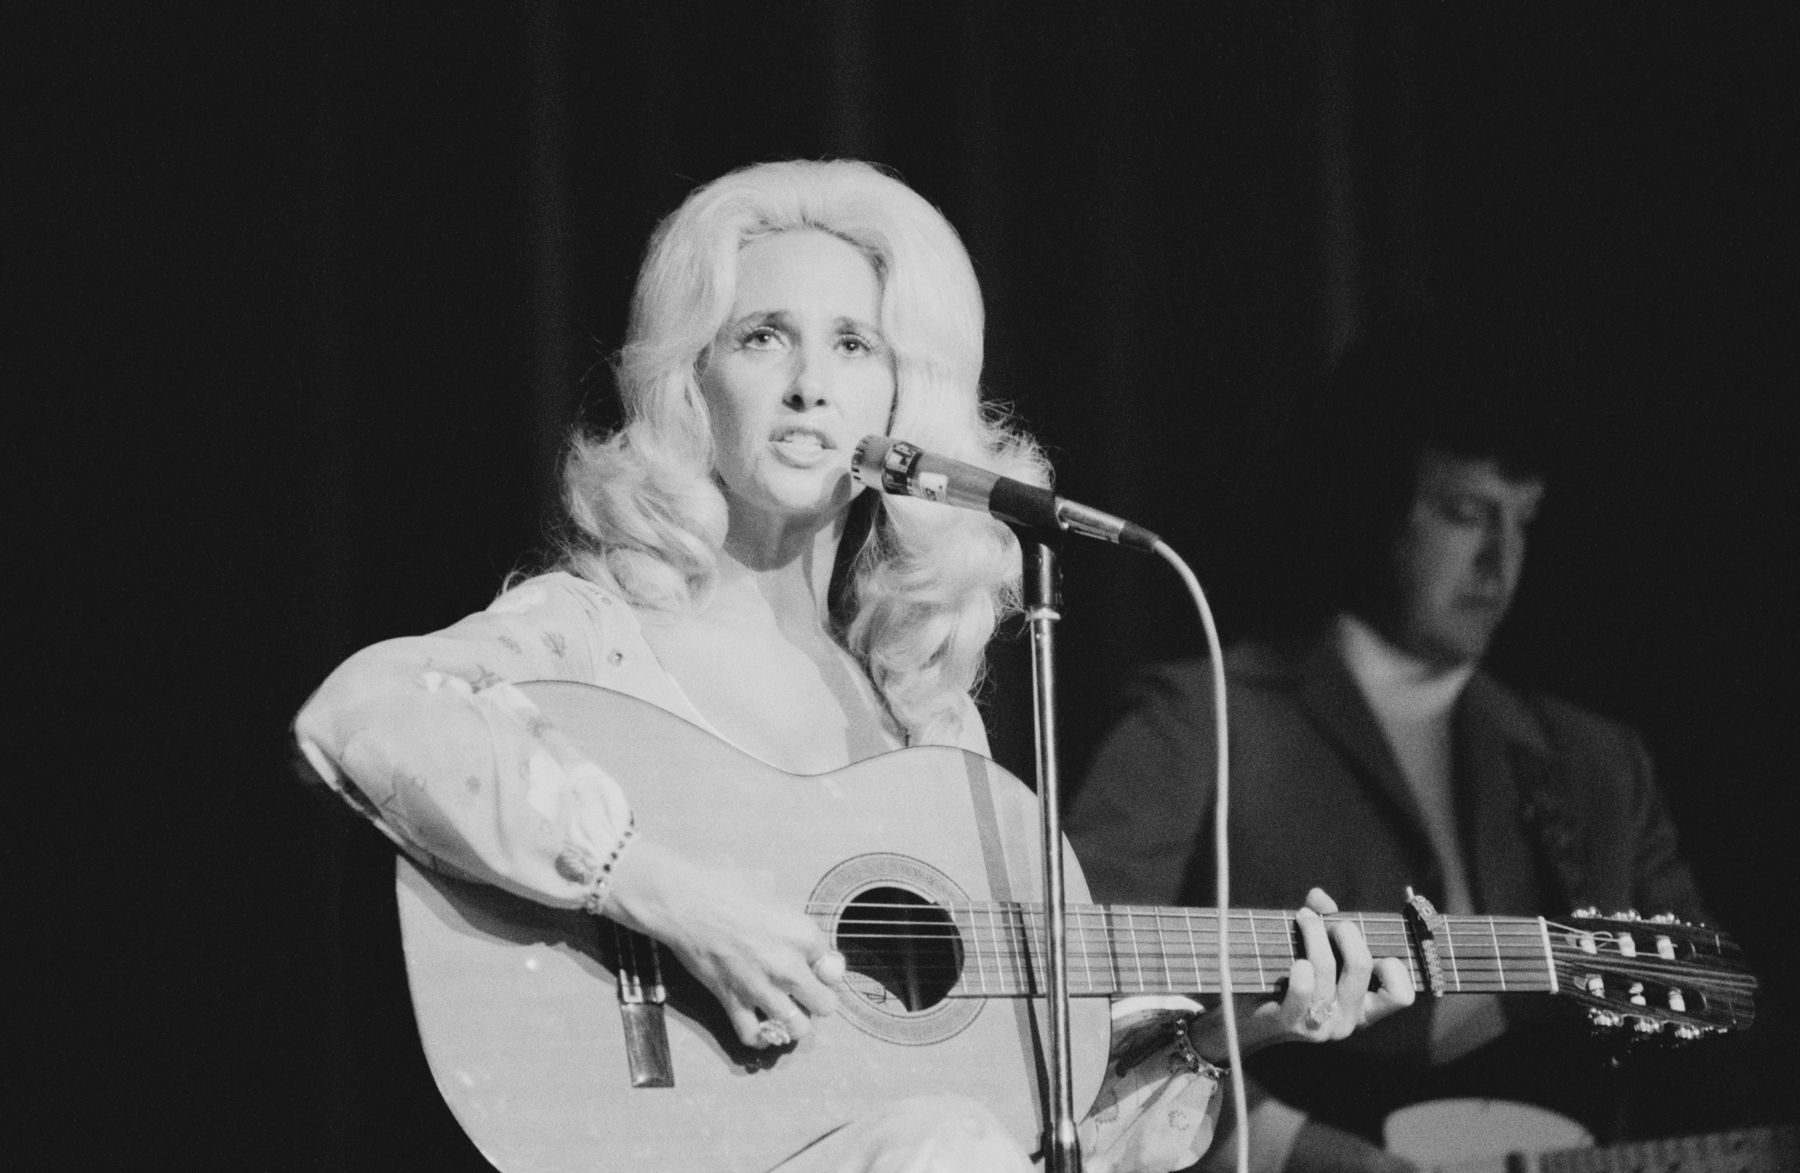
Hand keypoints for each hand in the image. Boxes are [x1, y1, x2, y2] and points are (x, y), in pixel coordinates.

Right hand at [601, 837, 844, 1049]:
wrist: (683, 902)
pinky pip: (754, 1035)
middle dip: (817, 1001)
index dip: (826, 970)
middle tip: (804, 994)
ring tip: (784, 1011)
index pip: (835, 968)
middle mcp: (788, 966)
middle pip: (825, 1005)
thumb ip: (782, 904)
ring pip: (797, 1029)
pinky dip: (760, 1036)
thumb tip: (780, 904)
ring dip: (793, 1022)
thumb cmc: (723, 885)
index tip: (815, 967)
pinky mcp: (732, 1001)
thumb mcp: (765, 884)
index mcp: (802, 934)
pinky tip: (760, 1025)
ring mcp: (760, 988)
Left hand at [1189, 887, 1414, 1058]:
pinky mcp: (1292, 1023)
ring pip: (1327, 968)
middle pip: (1361, 964)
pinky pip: (1304, 990)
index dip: (1391, 964)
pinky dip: (1300, 968)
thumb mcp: (1314, 953)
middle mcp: (1348, 1022)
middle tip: (1327, 921)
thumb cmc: (1287, 980)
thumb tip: (1321, 900)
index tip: (1368, 946)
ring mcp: (1321, 1026)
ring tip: (1302, 919)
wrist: (1245, 1018)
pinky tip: (1294, 959)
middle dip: (1344, 930)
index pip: (1401, 995)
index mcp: (1363, 1010)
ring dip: (1313, 933)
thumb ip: (1323, 922)